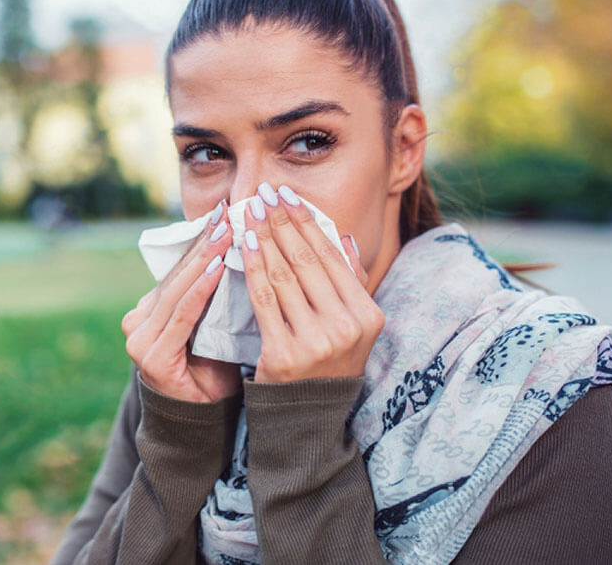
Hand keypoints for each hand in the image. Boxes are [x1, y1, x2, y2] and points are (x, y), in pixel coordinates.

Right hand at [122, 200, 241, 402]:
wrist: (203, 422)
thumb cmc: (214, 371)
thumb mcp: (214, 325)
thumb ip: (215, 294)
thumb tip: (241, 247)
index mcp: (150, 312)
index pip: (179, 270)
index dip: (202, 242)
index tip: (224, 214)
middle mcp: (138, 322)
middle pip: (177, 276)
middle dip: (204, 243)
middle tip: (226, 214)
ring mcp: (140, 340)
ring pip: (179, 291)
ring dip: (204, 259)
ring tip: (225, 233)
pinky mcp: (151, 356)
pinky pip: (181, 316)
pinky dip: (200, 290)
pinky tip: (217, 268)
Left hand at [240, 183, 383, 382]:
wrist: (306, 418)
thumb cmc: (326, 364)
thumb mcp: (351, 327)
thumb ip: (350, 283)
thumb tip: (343, 238)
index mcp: (368, 315)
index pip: (332, 257)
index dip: (307, 222)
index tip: (287, 195)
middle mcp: (347, 327)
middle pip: (307, 261)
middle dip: (282, 221)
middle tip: (263, 193)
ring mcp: (317, 341)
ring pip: (284, 275)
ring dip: (264, 237)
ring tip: (250, 212)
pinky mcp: (285, 354)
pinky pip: (264, 300)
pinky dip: (252, 267)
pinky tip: (243, 244)